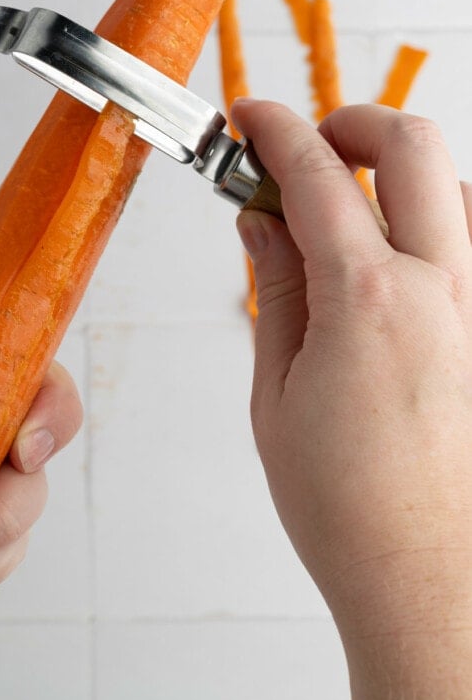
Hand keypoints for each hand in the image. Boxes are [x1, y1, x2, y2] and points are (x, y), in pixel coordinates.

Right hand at [233, 100, 471, 699]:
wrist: (431, 581)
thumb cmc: (348, 505)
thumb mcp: (278, 391)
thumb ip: (276, 287)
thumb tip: (260, 218)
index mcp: (369, 299)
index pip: (315, 173)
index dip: (272, 128)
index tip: (248, 117)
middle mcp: (444, 287)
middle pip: (410, 142)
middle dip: (350, 122)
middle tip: (307, 148)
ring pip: (454, 184)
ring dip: (399, 175)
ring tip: (350, 214)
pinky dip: (434, 223)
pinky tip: (397, 263)